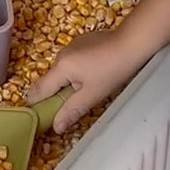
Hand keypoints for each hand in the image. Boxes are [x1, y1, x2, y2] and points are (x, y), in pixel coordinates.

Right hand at [28, 27, 145, 134]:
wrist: (132, 43)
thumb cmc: (112, 70)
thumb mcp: (92, 95)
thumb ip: (72, 110)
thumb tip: (56, 127)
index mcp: (61, 67)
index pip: (39, 90)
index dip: (37, 104)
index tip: (40, 117)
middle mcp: (61, 55)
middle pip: (52, 80)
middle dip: (59, 94)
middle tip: (74, 106)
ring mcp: (71, 46)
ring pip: (64, 71)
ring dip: (71, 83)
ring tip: (91, 89)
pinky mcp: (82, 42)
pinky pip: (73, 62)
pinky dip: (79, 71)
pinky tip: (96, 74)